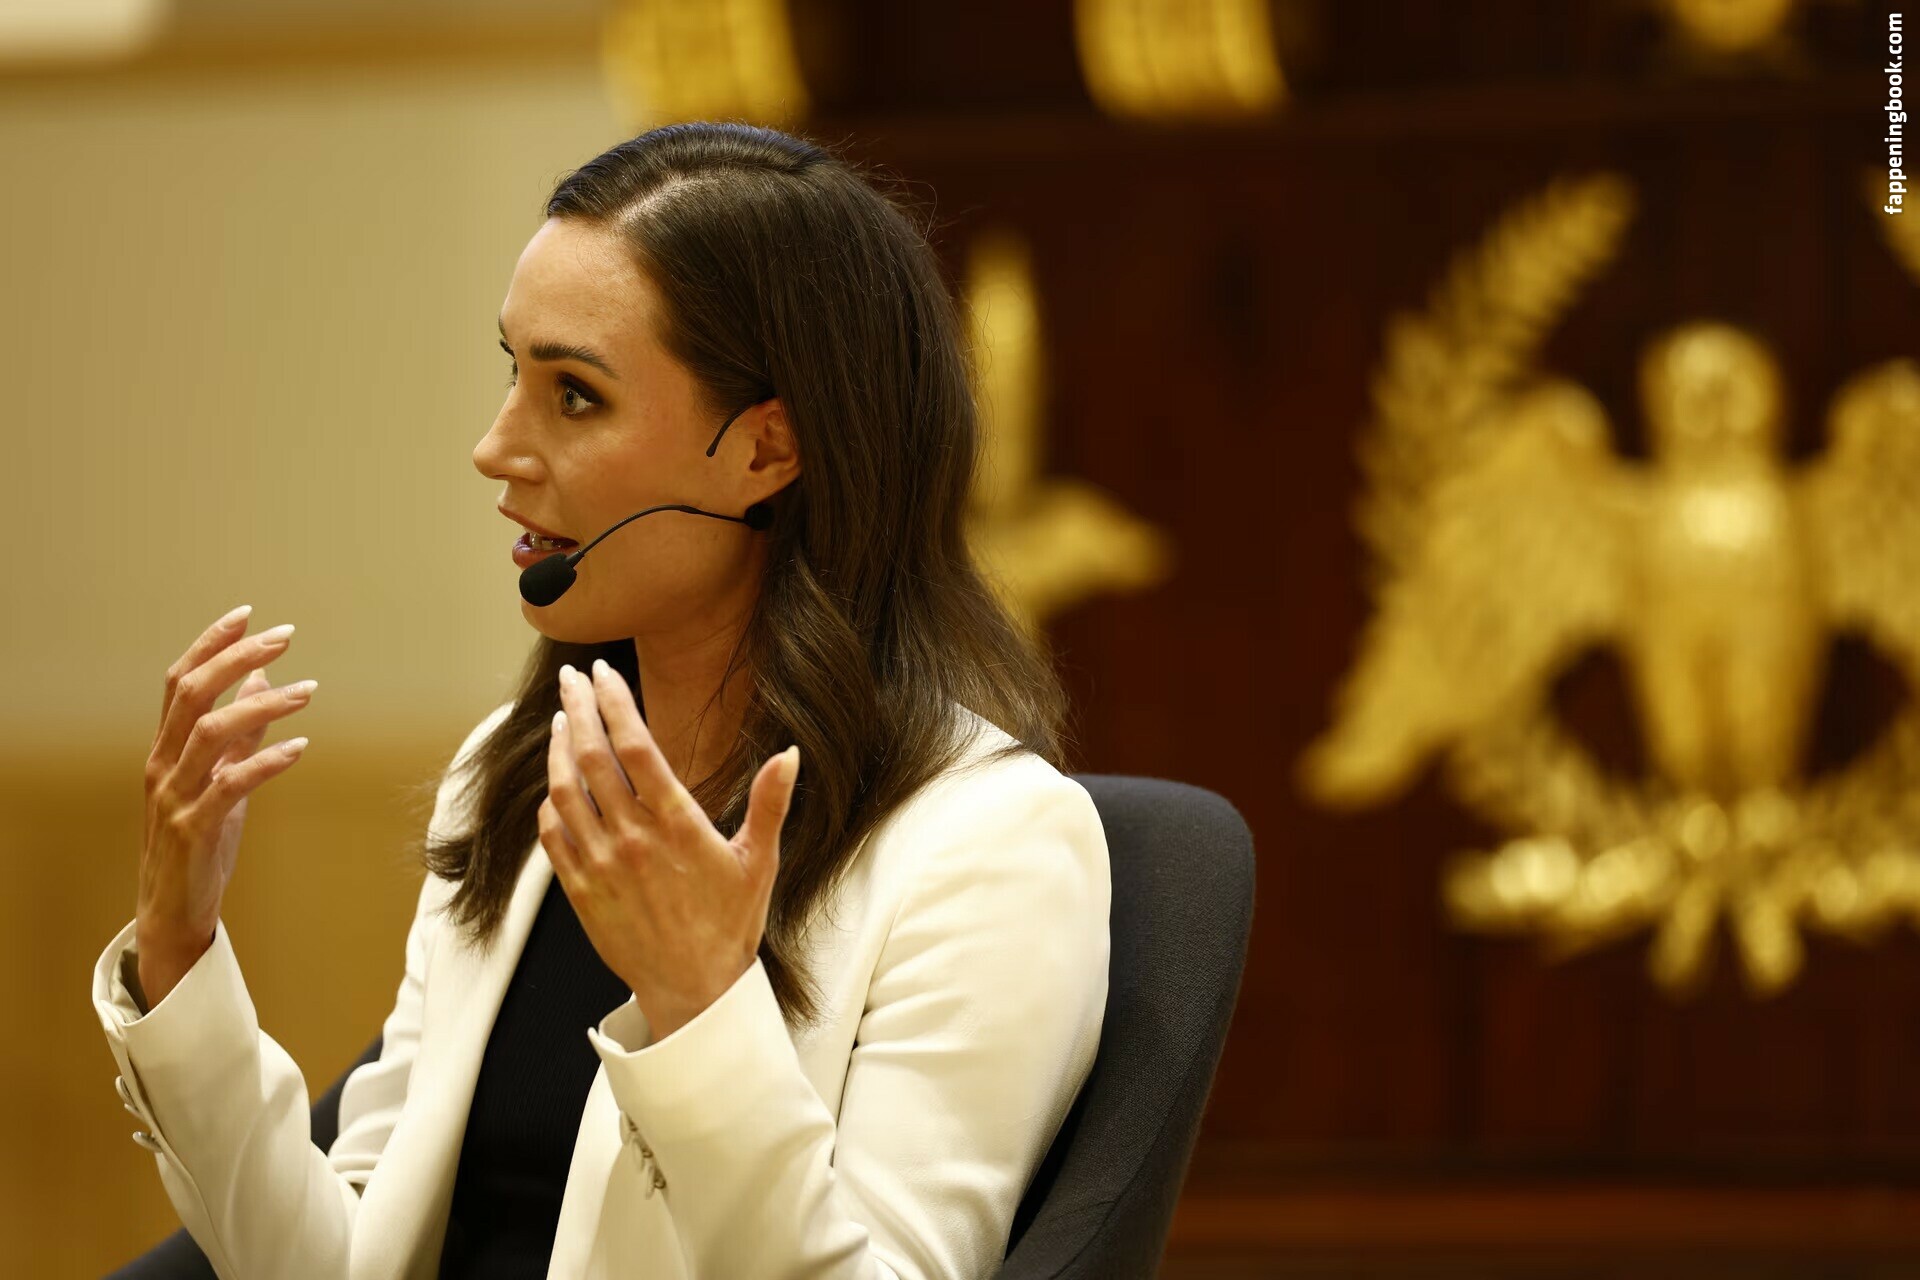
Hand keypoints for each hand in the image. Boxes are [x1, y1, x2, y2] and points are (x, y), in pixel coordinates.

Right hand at [136, 605, 315, 1005]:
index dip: (211, 645)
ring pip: (210, 733)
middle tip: (285, 637)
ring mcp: (174, 797)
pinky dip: (265, 761)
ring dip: (262, 705)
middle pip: (191, 695)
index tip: (247, 615)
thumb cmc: (200, 843)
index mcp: (165, 749)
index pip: (178, 682)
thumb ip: (239, 734)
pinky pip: (230, 786)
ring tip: (308, 690)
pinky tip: (300, 747)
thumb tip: (259, 680)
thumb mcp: (222, 780)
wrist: (175, 910)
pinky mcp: (194, 829)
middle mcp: (162, 765)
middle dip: (237, 658)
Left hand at [539, 659, 799, 1039]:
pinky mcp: (580, 891)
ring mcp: (600, 865)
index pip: (635, 747)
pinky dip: (549, 803)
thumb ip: (770, 802)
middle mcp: (632, 839)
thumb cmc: (730, 924)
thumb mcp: (759, 860)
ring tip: (562, 720)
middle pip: (592, 757)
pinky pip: (552, 835)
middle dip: (578, 708)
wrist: (694, 990)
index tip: (603, 672)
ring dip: (558, 749)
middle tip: (571, 678)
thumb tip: (790, 753)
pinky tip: (555, 785)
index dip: (615, 703)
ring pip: (563, 791)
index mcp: (677, 824)